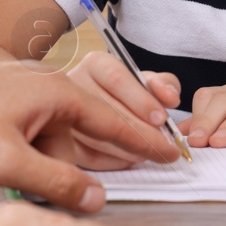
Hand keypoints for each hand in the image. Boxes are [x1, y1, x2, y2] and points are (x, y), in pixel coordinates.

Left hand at [0, 59, 177, 210]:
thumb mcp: (5, 164)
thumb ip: (56, 183)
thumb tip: (97, 198)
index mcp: (55, 92)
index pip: (113, 119)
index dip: (144, 139)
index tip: (171, 151)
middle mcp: (47, 85)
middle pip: (100, 116)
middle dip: (126, 134)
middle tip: (158, 151)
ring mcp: (28, 91)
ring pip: (71, 125)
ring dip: (84, 148)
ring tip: (95, 166)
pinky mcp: (10, 102)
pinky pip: (49, 126)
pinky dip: (59, 146)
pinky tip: (50, 167)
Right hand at [65, 52, 182, 168]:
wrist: (103, 105)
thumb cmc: (130, 94)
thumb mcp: (148, 82)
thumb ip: (164, 85)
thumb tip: (170, 97)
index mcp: (96, 64)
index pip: (117, 79)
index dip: (141, 100)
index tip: (161, 119)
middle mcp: (74, 83)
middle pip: (107, 109)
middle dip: (140, 132)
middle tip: (164, 147)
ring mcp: (60, 112)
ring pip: (96, 136)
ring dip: (128, 150)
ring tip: (149, 154)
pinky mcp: (56, 139)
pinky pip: (85, 155)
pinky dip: (112, 162)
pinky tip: (130, 160)